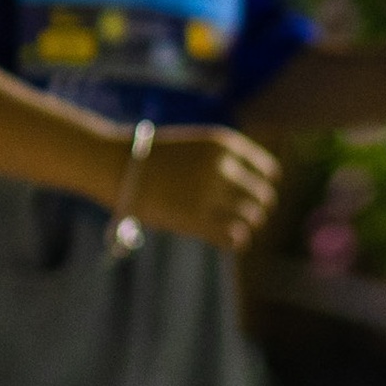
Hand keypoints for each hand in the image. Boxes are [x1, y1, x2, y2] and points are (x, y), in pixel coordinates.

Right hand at [121, 123, 280, 251]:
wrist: (116, 163)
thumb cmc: (154, 157)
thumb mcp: (196, 147)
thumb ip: (224, 164)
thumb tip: (253, 191)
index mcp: (224, 145)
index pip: (268, 172)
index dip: (264, 186)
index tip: (254, 194)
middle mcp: (222, 167)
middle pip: (263, 197)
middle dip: (257, 209)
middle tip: (247, 216)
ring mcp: (209, 194)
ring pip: (252, 218)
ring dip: (247, 226)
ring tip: (234, 227)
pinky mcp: (196, 219)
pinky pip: (234, 237)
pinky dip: (235, 241)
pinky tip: (228, 239)